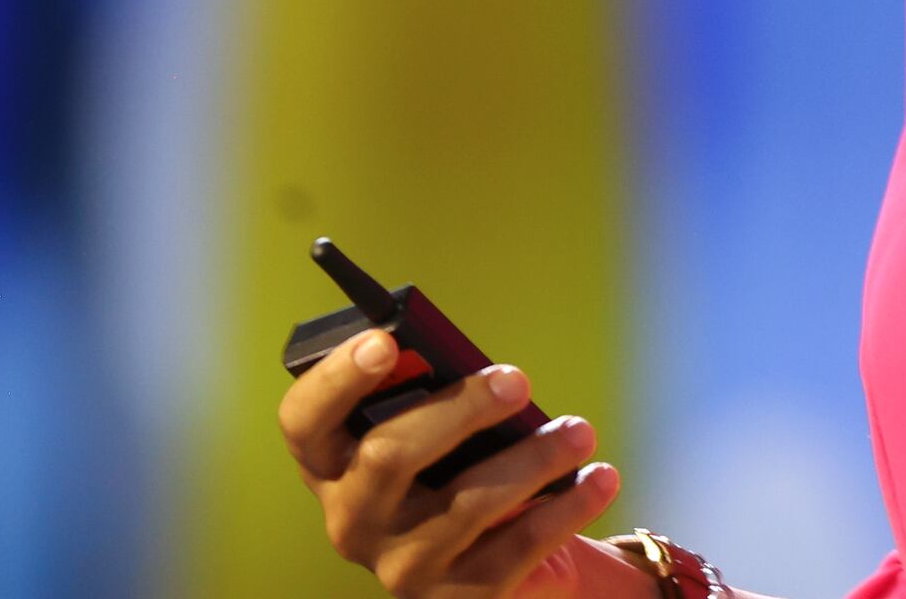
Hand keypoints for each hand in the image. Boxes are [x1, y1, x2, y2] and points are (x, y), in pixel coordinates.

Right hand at [279, 328, 642, 596]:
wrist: (491, 556)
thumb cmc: (460, 462)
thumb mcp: (440, 427)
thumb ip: (441, 395)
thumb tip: (485, 373)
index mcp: (330, 463)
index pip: (304, 421)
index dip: (337, 379)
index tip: (385, 339)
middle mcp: (351, 519)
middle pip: (388, 455)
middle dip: (459, 410)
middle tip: (517, 381)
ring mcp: (400, 566)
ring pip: (467, 503)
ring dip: (534, 458)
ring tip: (580, 431)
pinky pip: (516, 549)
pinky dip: (566, 507)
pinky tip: (600, 479)